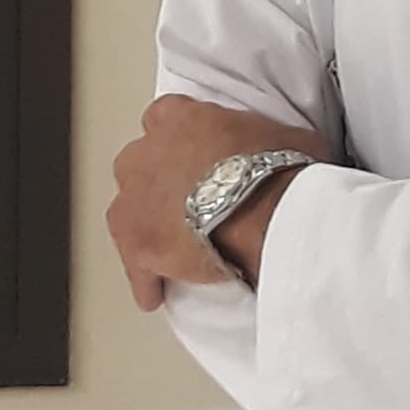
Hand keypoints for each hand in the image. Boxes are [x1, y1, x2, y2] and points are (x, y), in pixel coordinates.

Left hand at [107, 95, 328, 309]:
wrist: (262, 209)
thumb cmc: (276, 167)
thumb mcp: (283, 136)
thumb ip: (264, 138)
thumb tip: (282, 150)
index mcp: (181, 116)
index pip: (164, 116)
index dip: (180, 140)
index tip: (194, 155)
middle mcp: (149, 150)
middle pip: (139, 162)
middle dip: (156, 180)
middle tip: (186, 200)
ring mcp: (136, 197)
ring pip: (126, 211)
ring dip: (145, 226)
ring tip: (171, 247)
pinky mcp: (136, 242)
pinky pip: (135, 265)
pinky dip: (146, 279)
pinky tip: (159, 293)